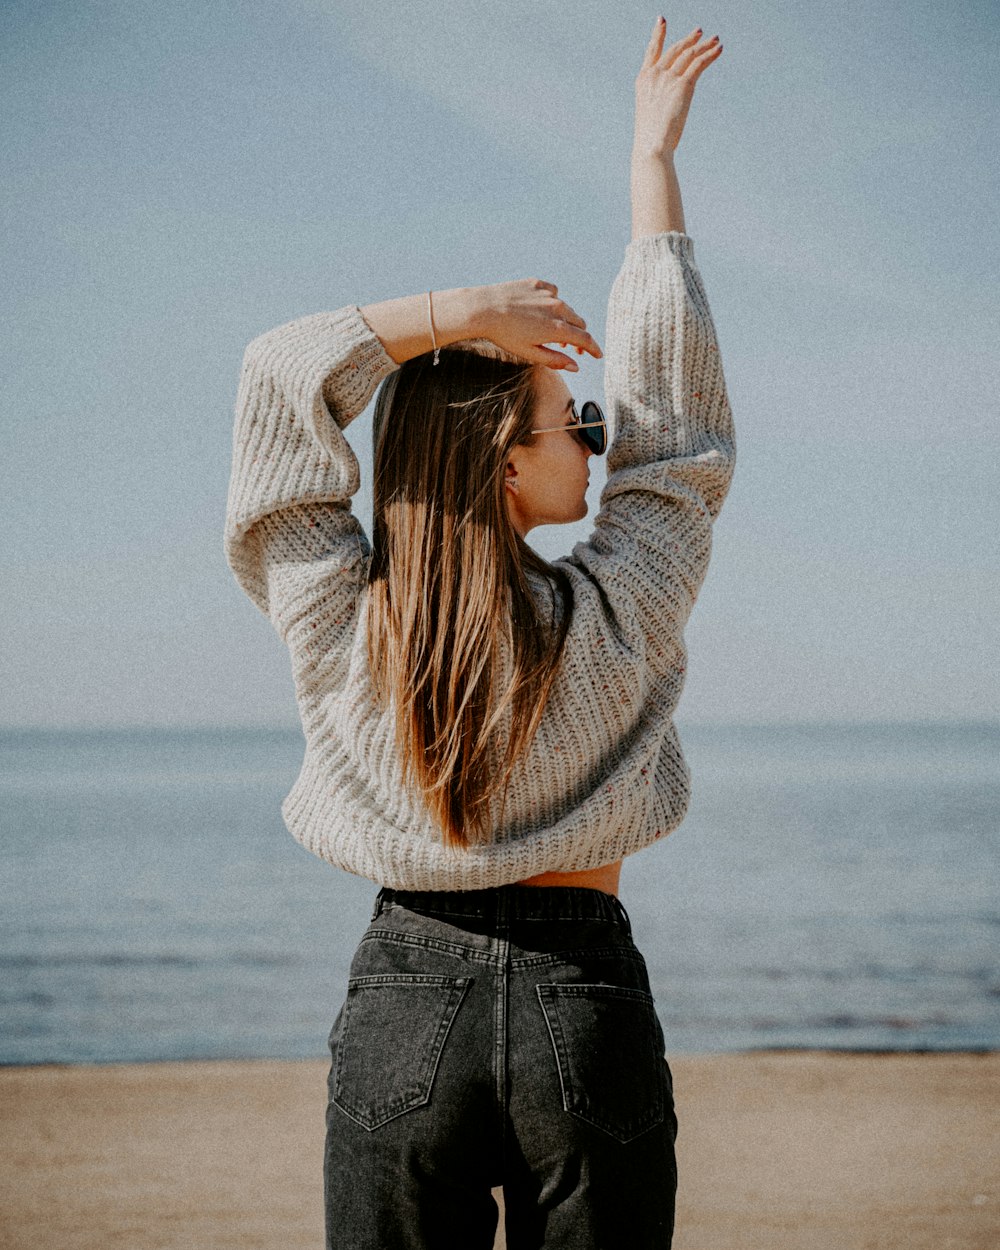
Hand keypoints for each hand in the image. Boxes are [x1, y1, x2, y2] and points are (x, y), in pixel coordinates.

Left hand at [473, 278, 601, 372]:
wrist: (483, 309)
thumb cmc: (504, 335)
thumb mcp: (529, 353)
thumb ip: (555, 360)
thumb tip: (576, 367)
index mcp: (557, 329)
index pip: (584, 339)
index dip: (594, 348)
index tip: (598, 355)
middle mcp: (557, 308)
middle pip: (579, 323)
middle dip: (579, 336)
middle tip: (571, 348)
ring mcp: (548, 294)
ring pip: (567, 309)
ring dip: (565, 321)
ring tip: (552, 332)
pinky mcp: (538, 284)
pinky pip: (553, 294)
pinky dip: (553, 304)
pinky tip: (541, 310)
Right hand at [633, 17, 722, 157]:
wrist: (651, 145)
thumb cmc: (650, 138)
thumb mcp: (650, 113)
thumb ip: (659, 100)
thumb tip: (669, 105)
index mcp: (643, 80)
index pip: (652, 51)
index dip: (657, 34)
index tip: (662, 21)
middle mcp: (655, 75)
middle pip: (675, 50)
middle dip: (689, 39)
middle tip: (700, 32)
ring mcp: (668, 78)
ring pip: (690, 54)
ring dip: (704, 45)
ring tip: (714, 40)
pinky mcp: (683, 85)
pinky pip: (699, 63)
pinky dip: (710, 55)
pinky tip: (718, 50)